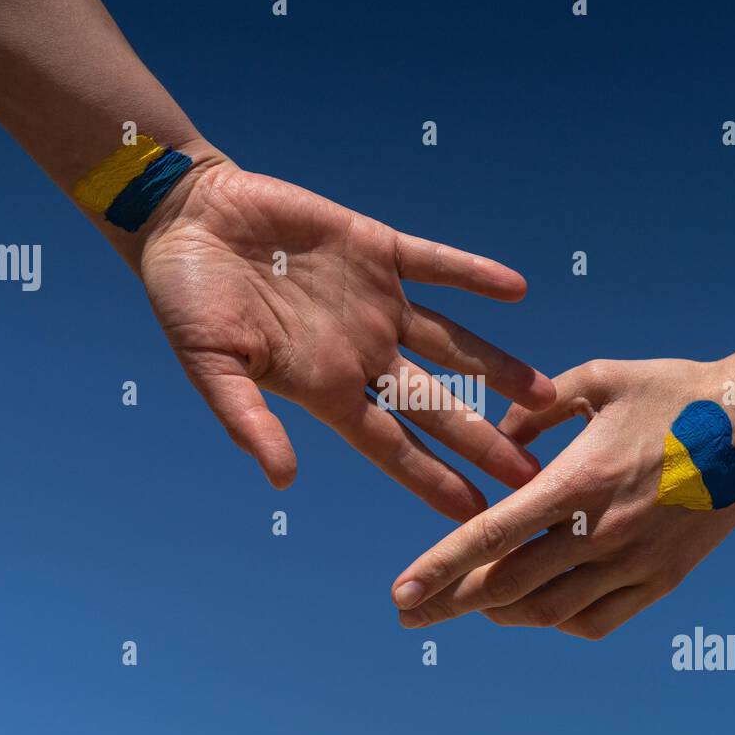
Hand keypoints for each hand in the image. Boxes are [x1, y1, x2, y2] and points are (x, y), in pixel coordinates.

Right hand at [139, 154, 555, 521]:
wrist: (190, 220)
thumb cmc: (187, 299)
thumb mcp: (209, 366)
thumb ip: (246, 419)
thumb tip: (282, 480)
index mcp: (325, 387)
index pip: (392, 445)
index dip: (434, 479)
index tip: (477, 515)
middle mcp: (362, 352)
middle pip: (437, 406)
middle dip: (484, 441)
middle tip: (535, 477)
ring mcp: (376, 303)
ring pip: (451, 343)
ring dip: (497, 367)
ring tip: (547, 394)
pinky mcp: (377, 249)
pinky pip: (435, 264)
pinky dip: (473, 273)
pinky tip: (516, 287)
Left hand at [389, 356, 734, 637]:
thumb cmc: (674, 392)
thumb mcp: (598, 377)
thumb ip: (537, 407)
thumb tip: (500, 441)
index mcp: (581, 480)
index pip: (493, 535)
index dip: (441, 569)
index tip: (401, 595)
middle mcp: (604, 531)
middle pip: (509, 586)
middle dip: (451, 604)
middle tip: (410, 616)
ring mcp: (636, 562)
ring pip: (550, 611)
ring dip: (500, 613)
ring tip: (469, 605)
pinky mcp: (664, 579)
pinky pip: (598, 620)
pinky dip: (558, 621)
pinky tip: (537, 609)